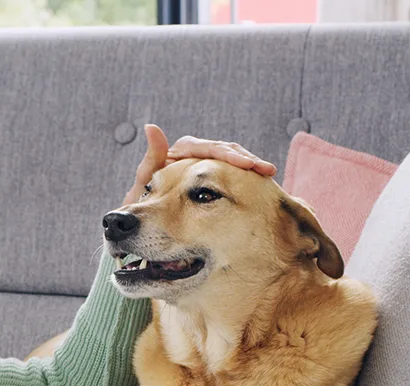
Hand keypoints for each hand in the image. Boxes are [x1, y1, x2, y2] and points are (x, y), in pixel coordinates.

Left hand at [121, 125, 276, 205]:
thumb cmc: (140, 211)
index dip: (227, 155)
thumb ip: (150, 161)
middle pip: (224, 152)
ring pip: (231, 163)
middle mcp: (193, 158)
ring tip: (269, 175)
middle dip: (246, 159)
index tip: (246, 164)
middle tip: (266, 170)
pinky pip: (233, 177)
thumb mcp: (144, 187)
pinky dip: (247, 179)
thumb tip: (151, 127)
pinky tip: (263, 184)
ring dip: (251, 167)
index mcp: (179, 155)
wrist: (145, 233)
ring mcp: (204, 170)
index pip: (207, 149)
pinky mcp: (214, 183)